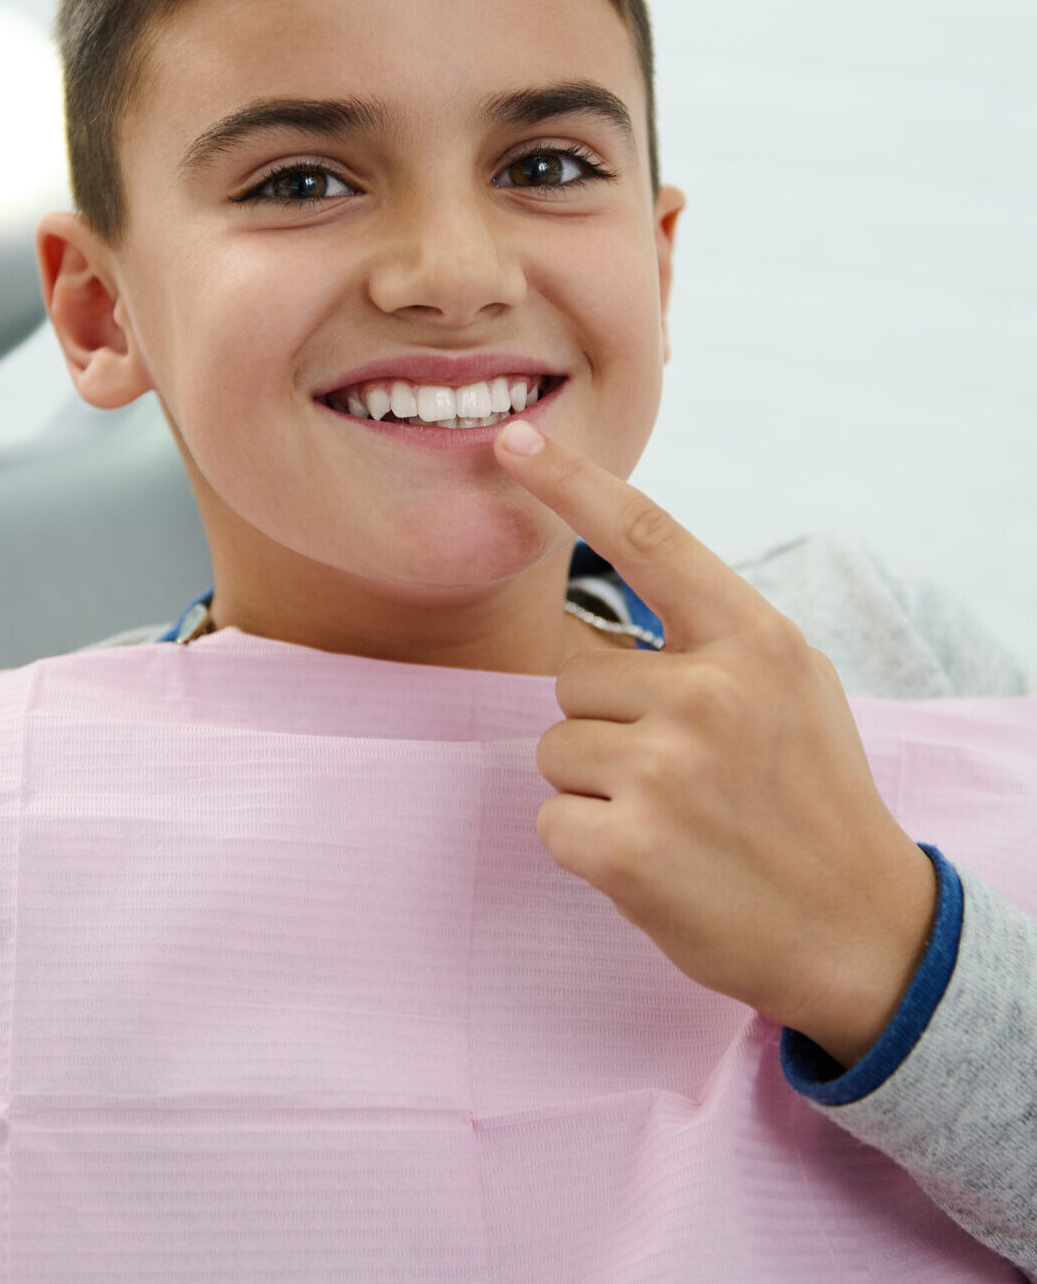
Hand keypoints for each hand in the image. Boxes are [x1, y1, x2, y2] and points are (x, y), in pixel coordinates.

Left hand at [493, 419, 937, 1068]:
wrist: (861, 931)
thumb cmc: (812, 798)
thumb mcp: (792, 687)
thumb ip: (708, 640)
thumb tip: (600, 616)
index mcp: (755, 640)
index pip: (648, 537)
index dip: (572, 484)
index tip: (513, 442)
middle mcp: (710, 694)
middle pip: (575, 678)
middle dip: (610, 727)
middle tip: (684, 776)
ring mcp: (668, 771)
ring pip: (556, 748)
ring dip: (596, 787)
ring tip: (674, 818)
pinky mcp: (629, 847)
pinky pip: (552, 819)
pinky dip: (588, 845)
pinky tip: (654, 862)